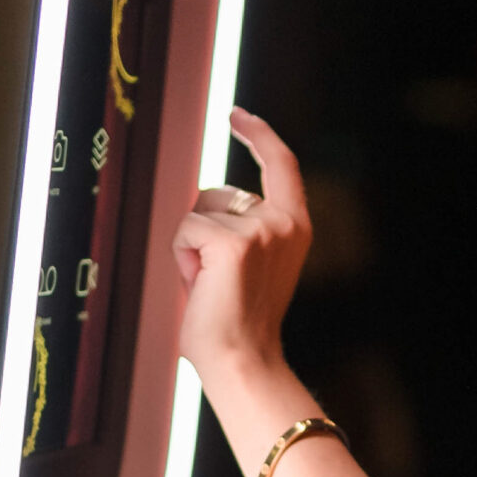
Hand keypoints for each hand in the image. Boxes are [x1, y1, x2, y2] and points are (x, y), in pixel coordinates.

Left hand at [173, 109, 310, 386]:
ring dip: (191, 247)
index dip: (258, 134)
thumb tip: (208, 204)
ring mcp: (259, 230)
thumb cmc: (240, 322)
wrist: (243, 361)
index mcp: (294, 226)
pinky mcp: (232, 242)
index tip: (238, 115)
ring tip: (208, 284)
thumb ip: (243, 229)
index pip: (281, 163)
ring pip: (197, 212)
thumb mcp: (253, 264)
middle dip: (202, 229)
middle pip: (217, 193)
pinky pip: (185, 231)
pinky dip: (182, 259)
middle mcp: (282, 222)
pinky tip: (200, 286)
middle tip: (214, 278)